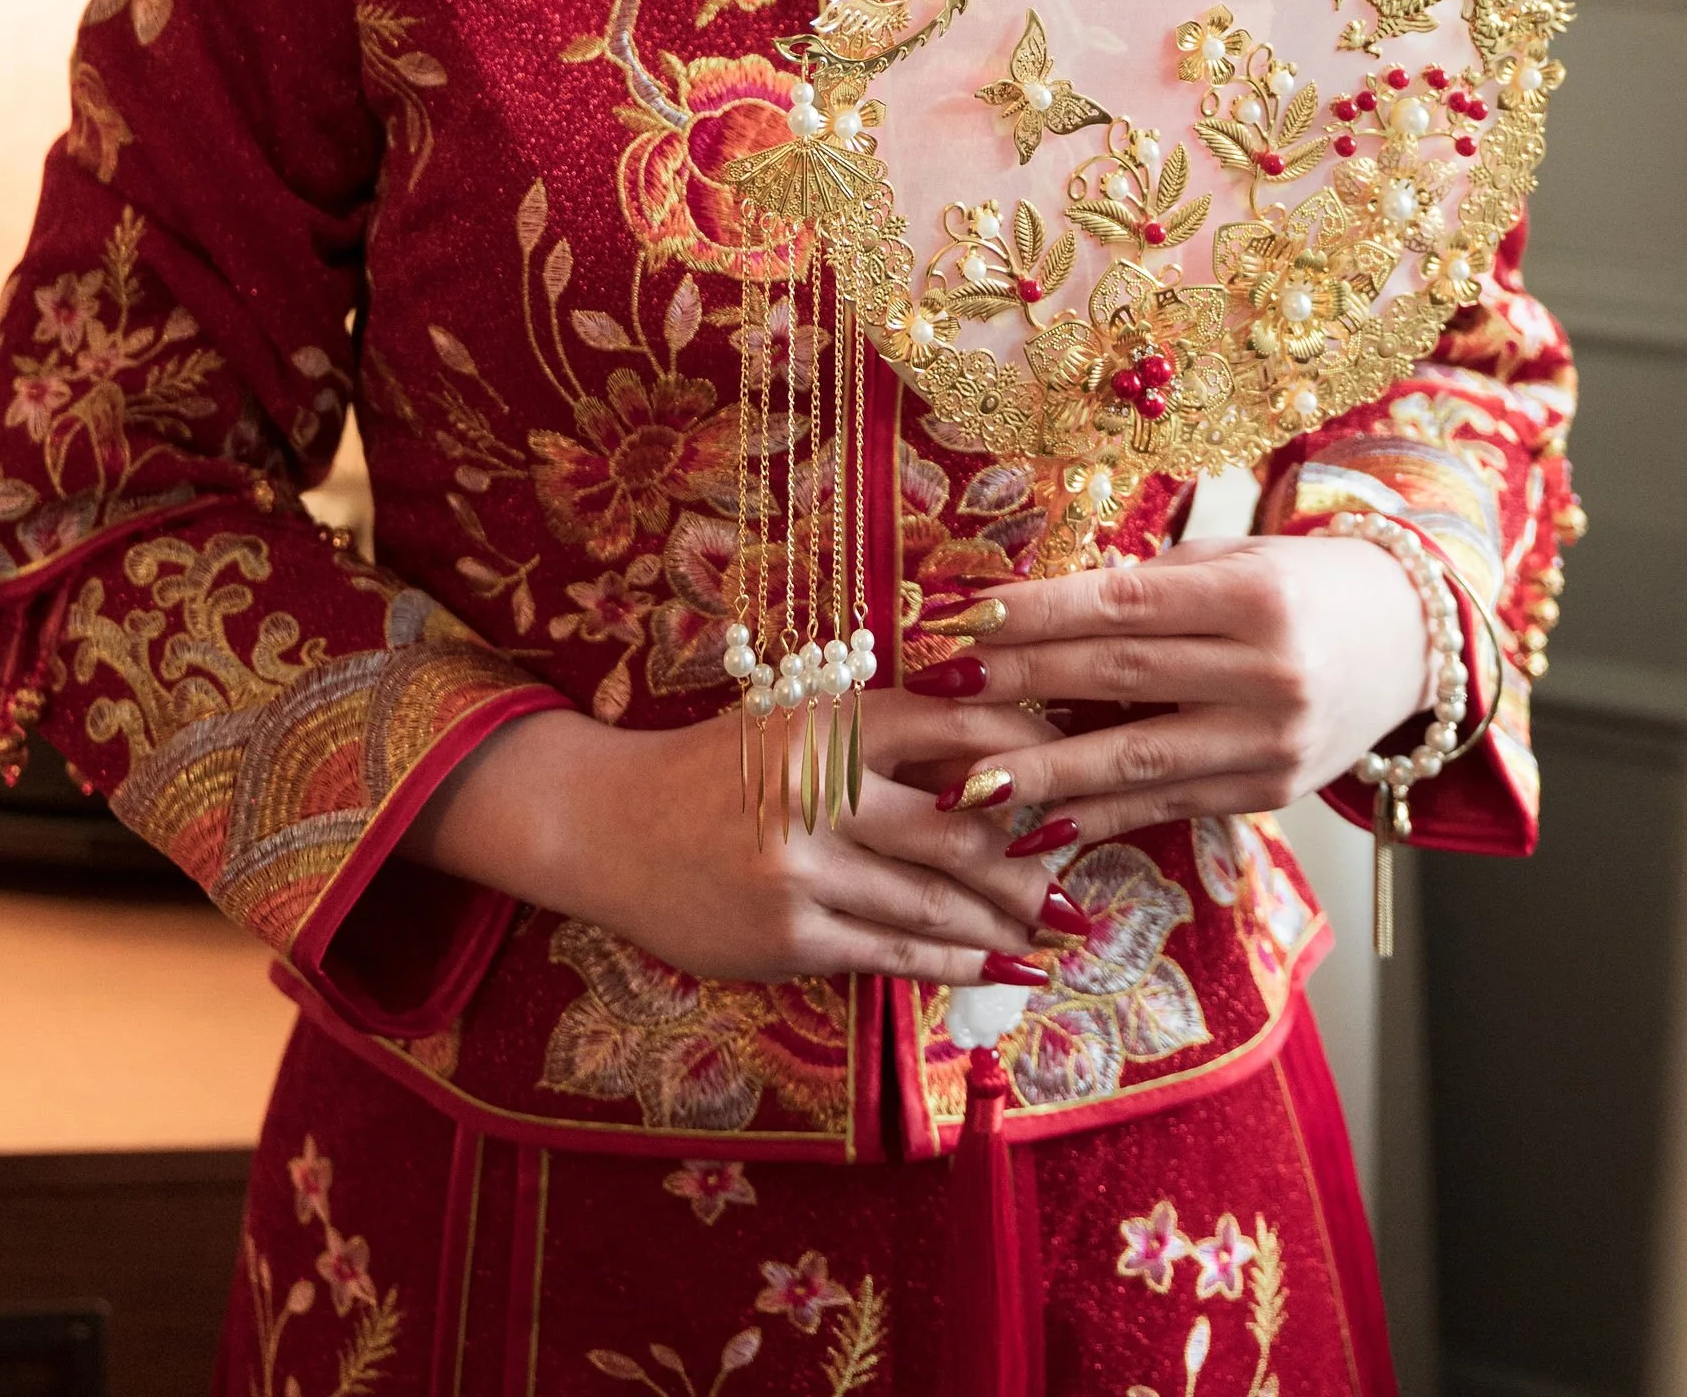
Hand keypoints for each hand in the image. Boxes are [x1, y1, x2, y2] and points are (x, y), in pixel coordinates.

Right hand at [405, 685, 1070, 985]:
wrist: (607, 825)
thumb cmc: (719, 767)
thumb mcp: (798, 720)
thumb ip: (886, 730)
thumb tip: (1000, 753)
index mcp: (830, 721)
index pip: (957, 725)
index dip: (1027, 748)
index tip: (1071, 765)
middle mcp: (820, 790)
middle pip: (960, 826)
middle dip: (1030, 857)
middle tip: (1079, 871)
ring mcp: (803, 870)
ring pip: (933, 902)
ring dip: (1005, 918)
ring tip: (1054, 926)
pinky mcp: (788, 937)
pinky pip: (891, 955)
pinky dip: (954, 961)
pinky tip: (998, 966)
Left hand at [921, 536, 1432, 848]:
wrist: (1407, 642)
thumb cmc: (1300, 584)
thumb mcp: (1233, 560)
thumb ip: (1148, 585)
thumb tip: (1038, 607)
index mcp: (1256, 597)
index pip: (1124, 604)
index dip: (1037, 613)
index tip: (960, 617)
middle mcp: (1270, 675)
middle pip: (1120, 679)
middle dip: (1019, 684)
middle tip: (939, 687)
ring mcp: (1273, 745)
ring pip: (1137, 760)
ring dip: (1044, 772)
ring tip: (966, 780)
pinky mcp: (1268, 795)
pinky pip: (1165, 805)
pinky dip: (1097, 815)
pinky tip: (1034, 823)